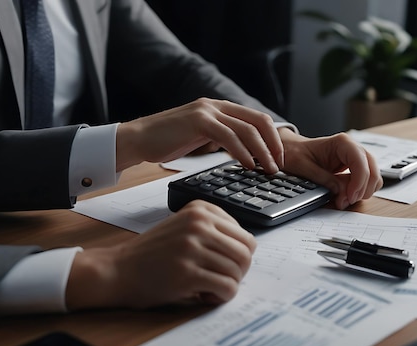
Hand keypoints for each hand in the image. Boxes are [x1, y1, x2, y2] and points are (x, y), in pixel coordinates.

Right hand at [65, 200, 256, 309]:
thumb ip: (214, 231)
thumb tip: (248, 251)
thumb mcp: (184, 226)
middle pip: (246, 252)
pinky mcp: (187, 273)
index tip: (221, 263)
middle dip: (239, 272)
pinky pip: (227, 287)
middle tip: (220, 278)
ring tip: (208, 286)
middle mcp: (198, 224)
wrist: (119, 269)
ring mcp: (192, 247)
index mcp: (200, 209)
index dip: (239, 256)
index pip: (246, 235)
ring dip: (228, 285)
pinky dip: (221, 296)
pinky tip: (204, 295)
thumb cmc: (153, 253)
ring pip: (238, 271)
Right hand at [115, 98, 283, 172]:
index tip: (278, 157)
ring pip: (247, 129)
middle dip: (273, 144)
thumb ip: (220, 136)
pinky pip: (228, 136)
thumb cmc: (166, 141)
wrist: (138, 139)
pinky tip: (248, 165)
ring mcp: (207, 112)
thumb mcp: (200, 135)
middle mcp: (216, 105)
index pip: (256, 118)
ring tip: (267, 169)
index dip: (272, 138)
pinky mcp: (198, 122)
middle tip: (278, 164)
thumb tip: (243, 150)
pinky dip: (242, 152)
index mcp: (219, 108)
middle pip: (258, 120)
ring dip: (262, 151)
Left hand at [279, 128, 382, 208]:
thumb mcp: (303, 166)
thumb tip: (342, 192)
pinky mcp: (354, 169)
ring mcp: (356, 159)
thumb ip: (323, 178)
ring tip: (342, 200)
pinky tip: (344, 196)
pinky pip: (366, 183)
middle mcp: (352, 149)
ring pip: (373, 178)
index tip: (349, 196)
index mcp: (341, 143)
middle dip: (361, 189)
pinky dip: (359, 192)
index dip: (359, 181)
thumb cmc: (295, 154)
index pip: (361, 161)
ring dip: (361, 192)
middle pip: (372, 170)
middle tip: (344, 201)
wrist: (292, 152)